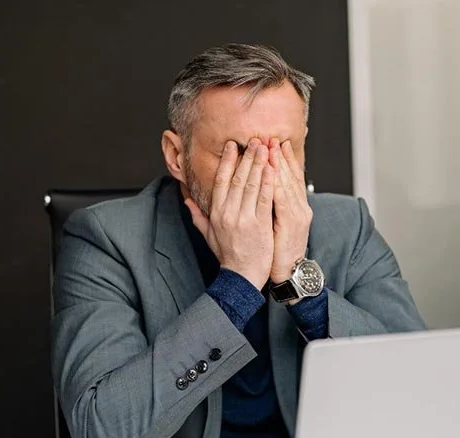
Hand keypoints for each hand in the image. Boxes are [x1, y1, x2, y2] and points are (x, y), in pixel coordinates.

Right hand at [185, 139, 274, 290]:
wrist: (241, 276)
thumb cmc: (228, 256)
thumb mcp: (209, 235)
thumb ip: (198, 216)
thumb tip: (186, 200)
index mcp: (216, 213)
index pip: (221, 181)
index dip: (227, 161)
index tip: (233, 146)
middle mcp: (228, 213)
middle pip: (238, 179)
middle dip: (246, 157)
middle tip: (254, 140)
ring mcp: (244, 219)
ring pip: (251, 185)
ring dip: (259, 164)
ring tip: (265, 147)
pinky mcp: (259, 225)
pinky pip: (265, 199)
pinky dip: (269, 182)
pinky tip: (273, 169)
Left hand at [269, 139, 311, 283]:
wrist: (288, 271)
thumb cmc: (277, 250)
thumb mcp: (275, 225)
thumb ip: (269, 206)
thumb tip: (260, 191)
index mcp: (295, 207)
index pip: (289, 177)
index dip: (283, 159)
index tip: (275, 143)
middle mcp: (300, 207)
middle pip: (290, 176)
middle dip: (279, 156)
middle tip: (271, 137)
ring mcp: (297, 214)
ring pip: (287, 184)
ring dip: (279, 164)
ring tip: (270, 147)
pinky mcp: (291, 223)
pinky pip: (283, 201)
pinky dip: (277, 185)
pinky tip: (271, 173)